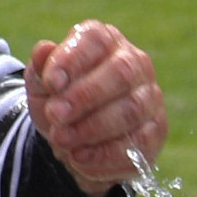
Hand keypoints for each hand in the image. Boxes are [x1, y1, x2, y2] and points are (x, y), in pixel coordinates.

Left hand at [25, 20, 165, 196]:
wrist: (71, 140)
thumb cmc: (58, 99)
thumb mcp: (40, 84)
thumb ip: (41, 67)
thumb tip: (44, 49)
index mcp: (103, 41)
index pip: (95, 39)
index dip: (73, 60)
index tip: (51, 83)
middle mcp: (134, 63)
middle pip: (120, 73)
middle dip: (84, 97)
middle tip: (55, 115)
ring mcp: (150, 97)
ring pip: (131, 110)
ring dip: (92, 128)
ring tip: (61, 139)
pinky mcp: (156, 131)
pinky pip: (138, 144)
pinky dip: (105, 154)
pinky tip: (80, 158)